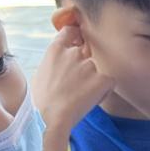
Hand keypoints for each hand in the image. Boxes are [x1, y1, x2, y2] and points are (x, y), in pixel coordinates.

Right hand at [34, 15, 113, 150]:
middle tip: (78, 84)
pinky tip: (91, 100)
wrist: (49, 119)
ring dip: (94, 80)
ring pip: (98, 69)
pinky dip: (104, 91)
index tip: (77, 44)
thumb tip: (58, 64)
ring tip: (81, 96)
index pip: (70, 31)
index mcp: (55, 50)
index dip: (76, 37)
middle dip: (86, 64)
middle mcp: (73, 53)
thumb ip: (53, 62)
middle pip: (87, 51)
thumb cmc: (41, 103)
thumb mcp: (40, 74)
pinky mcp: (103, 78)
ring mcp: (89, 65)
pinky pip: (109, 81)